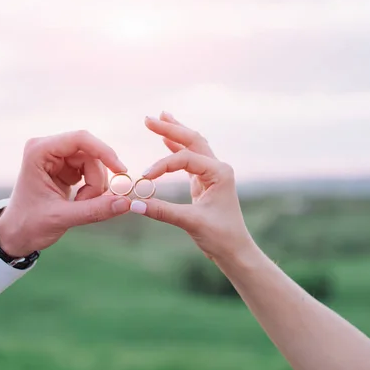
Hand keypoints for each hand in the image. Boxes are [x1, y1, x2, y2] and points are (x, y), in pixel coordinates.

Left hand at [0, 130, 130, 256]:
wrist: (15, 234)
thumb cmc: (29, 225)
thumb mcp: (61, 218)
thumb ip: (94, 210)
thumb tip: (126, 203)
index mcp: (39, 152)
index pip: (80, 139)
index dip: (104, 151)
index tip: (121, 170)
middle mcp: (48, 149)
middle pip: (90, 153)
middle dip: (97, 179)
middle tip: (93, 202)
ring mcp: (57, 157)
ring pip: (93, 163)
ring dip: (95, 186)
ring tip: (81, 205)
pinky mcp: (64, 168)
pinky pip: (91, 171)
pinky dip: (92, 188)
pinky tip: (81, 201)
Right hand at [130, 112, 254, 261]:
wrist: (236, 251)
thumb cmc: (221, 236)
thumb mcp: (190, 223)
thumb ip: (162, 211)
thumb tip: (134, 203)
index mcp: (219, 172)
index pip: (185, 158)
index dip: (162, 166)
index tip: (144, 178)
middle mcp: (218, 168)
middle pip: (191, 140)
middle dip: (170, 128)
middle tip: (148, 119)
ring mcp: (212, 173)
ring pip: (192, 145)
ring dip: (175, 132)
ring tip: (159, 118)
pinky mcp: (205, 182)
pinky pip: (190, 159)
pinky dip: (176, 149)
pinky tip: (166, 140)